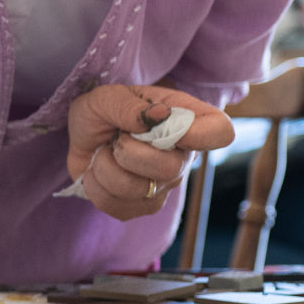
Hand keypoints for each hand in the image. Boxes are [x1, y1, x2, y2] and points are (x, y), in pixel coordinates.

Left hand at [65, 84, 233, 220]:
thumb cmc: (104, 110)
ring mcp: (164, 186)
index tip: (160, 124)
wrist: (82, 134)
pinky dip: (95, 185)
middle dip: (129, 151)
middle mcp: (182, 158)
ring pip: (137, 190)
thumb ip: (128, 105)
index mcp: (186, 121)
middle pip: (171, 169)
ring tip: (106, 152)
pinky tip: (99, 170)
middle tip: (116, 137)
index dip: (198, 134)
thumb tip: (158, 116)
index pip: (221, 133)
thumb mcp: (107, 96)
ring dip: (105, 166)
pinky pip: (116, 206)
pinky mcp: (141, 206)